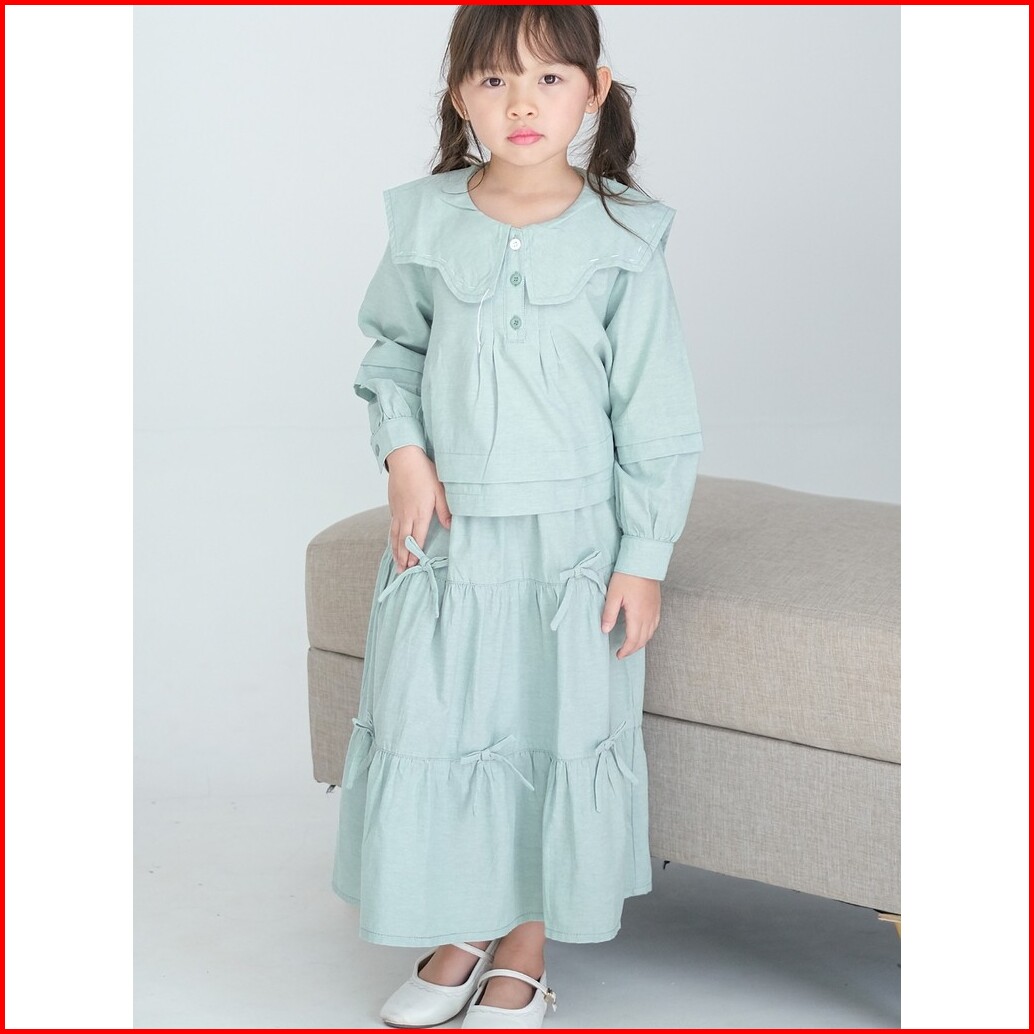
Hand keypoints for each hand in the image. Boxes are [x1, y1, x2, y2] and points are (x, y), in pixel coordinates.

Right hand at [384, 445, 451, 571]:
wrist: (404, 458)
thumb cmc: (425, 472)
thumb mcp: (441, 490)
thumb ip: (445, 510)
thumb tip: (449, 527)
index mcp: (420, 513)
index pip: (416, 538)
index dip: (414, 553)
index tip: (413, 566)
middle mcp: (406, 514)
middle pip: (403, 540)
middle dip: (402, 557)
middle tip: (401, 572)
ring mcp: (397, 510)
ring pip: (395, 535)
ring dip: (395, 550)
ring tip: (396, 562)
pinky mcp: (393, 505)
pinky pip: (391, 526)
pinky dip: (392, 537)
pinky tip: (393, 542)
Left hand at [601, 572, 660, 658]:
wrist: (644, 561)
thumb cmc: (627, 576)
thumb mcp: (613, 595)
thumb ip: (609, 614)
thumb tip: (604, 630)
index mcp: (638, 615)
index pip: (633, 640)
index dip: (626, 650)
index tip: (618, 655)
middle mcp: (649, 615)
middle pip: (643, 640)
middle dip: (633, 649)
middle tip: (623, 653)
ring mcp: (655, 611)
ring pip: (650, 633)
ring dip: (641, 642)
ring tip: (631, 645)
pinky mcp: (657, 605)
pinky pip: (655, 625)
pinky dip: (648, 633)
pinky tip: (643, 631)